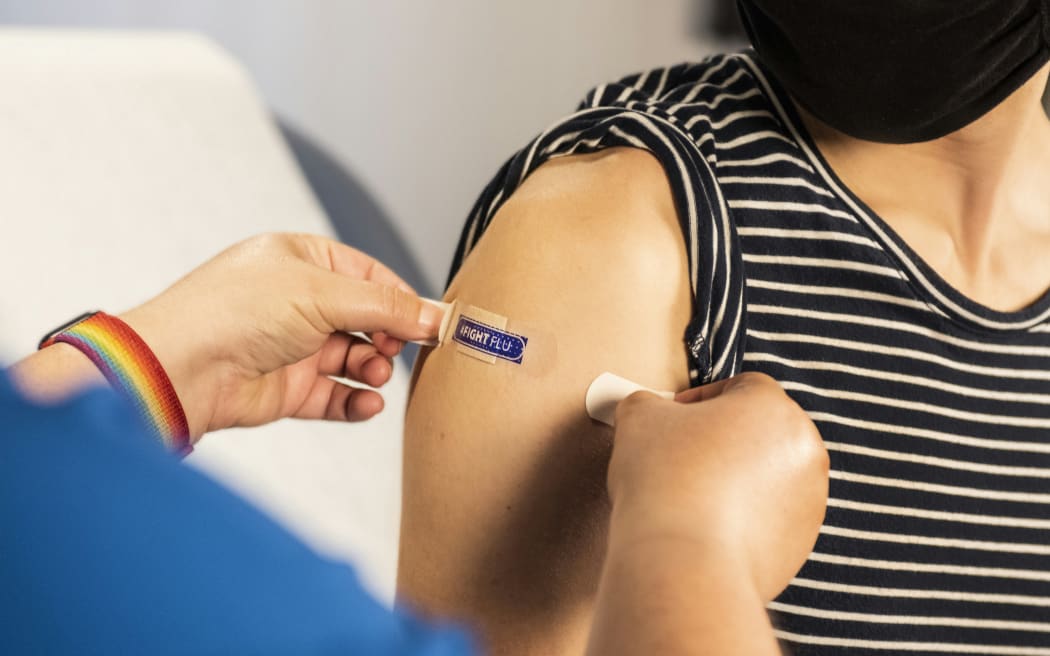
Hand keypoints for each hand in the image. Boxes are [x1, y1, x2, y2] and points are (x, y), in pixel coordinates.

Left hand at [120, 233, 443, 439]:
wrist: (181, 368)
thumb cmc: (233, 312)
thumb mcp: (323, 293)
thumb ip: (385, 307)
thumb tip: (433, 316)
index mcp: (302, 260)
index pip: (370, 276)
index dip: (403, 299)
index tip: (433, 322)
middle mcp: (298, 301)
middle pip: (366, 320)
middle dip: (390, 337)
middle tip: (402, 349)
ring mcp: (293, 346)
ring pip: (354, 359)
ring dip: (374, 368)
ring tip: (377, 373)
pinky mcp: (288, 389)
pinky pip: (335, 396)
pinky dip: (356, 401)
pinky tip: (368, 404)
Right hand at [608, 372, 827, 600]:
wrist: (682, 561)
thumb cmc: (664, 479)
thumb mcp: (639, 416)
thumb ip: (648, 403)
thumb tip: (649, 411)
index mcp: (773, 405)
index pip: (741, 386)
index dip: (702, 399)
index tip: (675, 418)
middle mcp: (803, 448)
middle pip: (760, 430)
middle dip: (724, 439)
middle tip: (683, 455)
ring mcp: (808, 498)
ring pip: (768, 475)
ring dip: (736, 478)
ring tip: (693, 495)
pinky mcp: (801, 542)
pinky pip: (771, 517)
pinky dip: (745, 517)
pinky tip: (708, 525)